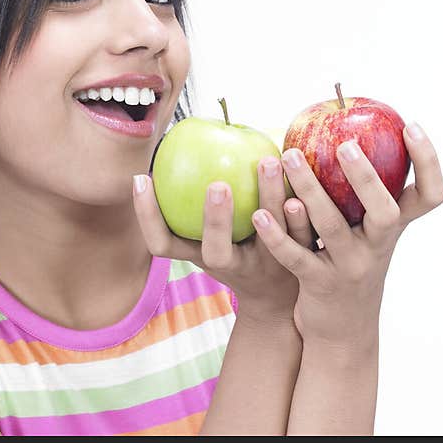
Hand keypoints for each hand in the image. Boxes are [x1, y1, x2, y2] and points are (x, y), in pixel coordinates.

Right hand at [132, 155, 317, 324]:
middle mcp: (229, 266)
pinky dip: (301, 214)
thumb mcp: (209, 235)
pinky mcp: (298, 264)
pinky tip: (300, 188)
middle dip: (214, 219)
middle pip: (215, 251)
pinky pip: (301, 238)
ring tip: (267, 161)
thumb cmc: (235, 250)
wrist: (280, 297)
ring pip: (268, 238)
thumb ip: (191, 203)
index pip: (162, 244)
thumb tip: (178, 145)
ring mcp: (265, 267)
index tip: (141, 177)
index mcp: (199, 256)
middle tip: (216, 184)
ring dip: (268, 197)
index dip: (147, 216)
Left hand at [250, 123, 442, 349]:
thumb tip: (342, 131)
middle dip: (366, 177)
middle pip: (385, 212)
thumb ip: (359, 195)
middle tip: (344, 145)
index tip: (412, 126)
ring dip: (309, 191)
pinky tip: (258, 214)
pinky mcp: (319, 285)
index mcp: (393, 230)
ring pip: (332, 227)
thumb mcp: (365, 233)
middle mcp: (379, 248)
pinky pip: (296, 256)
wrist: (342, 331)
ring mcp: (351, 268)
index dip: (428, 162)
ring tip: (288, 158)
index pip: (430, 196)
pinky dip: (277, 235)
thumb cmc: (349, 265)